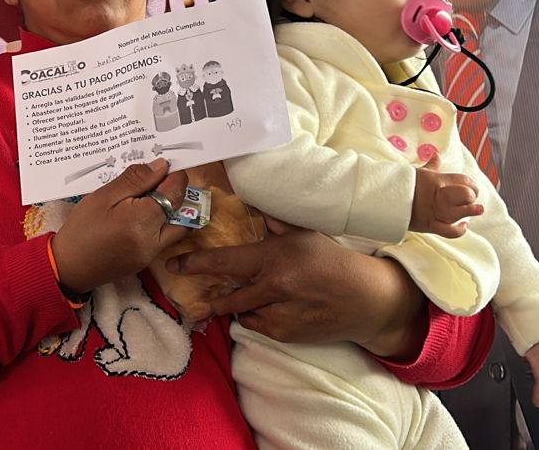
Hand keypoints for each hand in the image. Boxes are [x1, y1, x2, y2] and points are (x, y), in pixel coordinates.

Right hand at [49, 159, 190, 293]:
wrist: (68, 267)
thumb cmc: (81, 229)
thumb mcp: (103, 196)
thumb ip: (134, 180)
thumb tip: (160, 166)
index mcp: (140, 221)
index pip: (174, 192)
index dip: (174, 176)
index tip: (164, 166)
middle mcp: (152, 240)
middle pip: (182, 211)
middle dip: (175, 192)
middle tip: (157, 180)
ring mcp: (151, 253)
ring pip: (177, 227)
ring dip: (172, 210)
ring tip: (150, 197)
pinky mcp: (146, 261)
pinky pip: (165, 239)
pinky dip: (161, 224)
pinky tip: (141, 215)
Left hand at [167, 217, 427, 355]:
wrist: (364, 298)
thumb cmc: (332, 260)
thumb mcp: (304, 234)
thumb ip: (276, 223)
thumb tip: (255, 205)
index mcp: (273, 257)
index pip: (224, 261)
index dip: (196, 264)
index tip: (174, 266)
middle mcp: (272, 287)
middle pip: (227, 297)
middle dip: (209, 299)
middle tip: (194, 298)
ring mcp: (278, 313)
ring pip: (241, 313)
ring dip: (237, 308)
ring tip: (240, 301)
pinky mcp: (285, 334)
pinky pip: (257, 327)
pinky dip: (257, 319)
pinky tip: (269, 309)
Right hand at [410, 160, 482, 237]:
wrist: (387, 200)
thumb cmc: (404, 185)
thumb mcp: (419, 172)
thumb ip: (432, 166)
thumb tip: (436, 155)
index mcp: (438, 181)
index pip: (464, 180)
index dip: (471, 184)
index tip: (471, 188)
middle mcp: (439, 196)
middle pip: (465, 194)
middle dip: (471, 196)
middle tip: (470, 198)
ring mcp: (435, 211)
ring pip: (460, 212)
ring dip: (470, 211)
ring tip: (479, 209)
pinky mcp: (430, 225)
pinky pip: (449, 231)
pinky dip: (458, 230)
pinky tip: (464, 226)